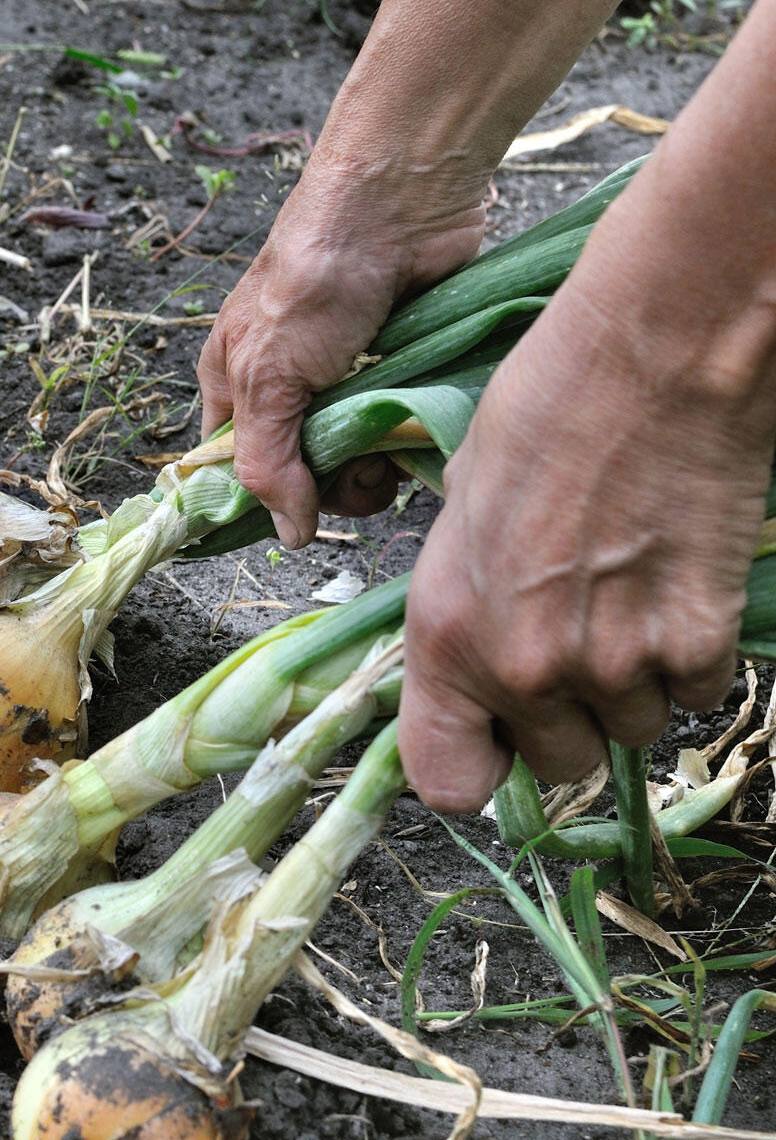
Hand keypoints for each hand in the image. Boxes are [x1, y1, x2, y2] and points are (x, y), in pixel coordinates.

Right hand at [198, 159, 486, 546]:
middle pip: (303, 476)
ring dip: (375, 467)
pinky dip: (408, 440)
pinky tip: (416, 426)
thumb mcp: (267, 377)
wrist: (400, 207)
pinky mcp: (398, 373)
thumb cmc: (314, 281)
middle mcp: (285, 390)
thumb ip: (267, 463)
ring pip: (357, 462)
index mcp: (233, 386)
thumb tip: (287, 536)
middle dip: (333, 484)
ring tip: (391, 444)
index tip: (299, 514)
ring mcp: (346, 384)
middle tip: (360, 468)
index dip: (264, 500)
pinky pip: (400, 432)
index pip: (236, 471)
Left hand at [399, 290, 774, 811]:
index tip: (493, 737)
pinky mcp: (699, 640)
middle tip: (574, 635)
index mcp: (446, 637)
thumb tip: (478, 660)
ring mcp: (617, 662)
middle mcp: (524, 668)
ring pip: (634, 731)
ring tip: (625, 595)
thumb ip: (467, 610)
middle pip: (557, 762)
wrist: (651, 360)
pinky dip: (691, 655)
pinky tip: (675, 585)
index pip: (448, 786)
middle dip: (565, 715)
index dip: (476, 765)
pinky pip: (696, 692)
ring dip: (632, 684)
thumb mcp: (460, 519)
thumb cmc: (542, 413)